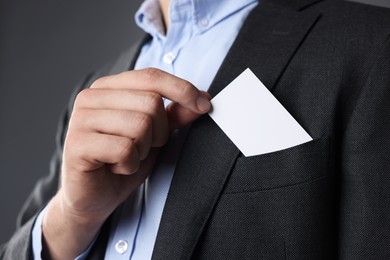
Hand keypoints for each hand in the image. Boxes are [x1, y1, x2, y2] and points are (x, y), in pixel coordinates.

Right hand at [42, 68, 210, 258]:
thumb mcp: (155, 135)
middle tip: (142, 147)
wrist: (94, 196)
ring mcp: (80, 119)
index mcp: (109, 87)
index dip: (182, 89)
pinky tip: (116, 167)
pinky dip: (129, 164)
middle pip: (151, 103)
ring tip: (127, 157)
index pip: (152, 77)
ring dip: (142, 150)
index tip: (204, 105)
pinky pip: (125, 149)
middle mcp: (91, 97)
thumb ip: (175, 115)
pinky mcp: (77, 144)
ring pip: (140, 125)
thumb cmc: (122, 160)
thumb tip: (204, 99)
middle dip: (159, 133)